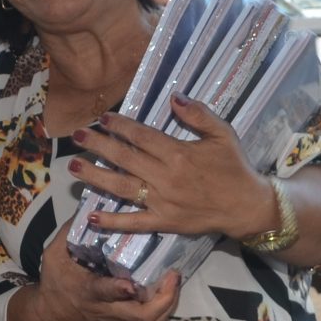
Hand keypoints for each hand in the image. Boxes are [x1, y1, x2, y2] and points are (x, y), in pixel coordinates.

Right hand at [17, 232, 182, 320]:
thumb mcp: (54, 255)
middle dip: (163, 299)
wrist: (51, 316)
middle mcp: (108, 307)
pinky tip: (170, 285)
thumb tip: (89, 207)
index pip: (103, 292)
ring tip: (175, 277)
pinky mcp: (126, 320)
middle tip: (173, 274)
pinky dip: (165, 304)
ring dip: (169, 302)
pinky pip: (151, 318)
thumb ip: (70, 232)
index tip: (131, 284)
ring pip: (151, 320)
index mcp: (88, 291)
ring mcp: (120, 317)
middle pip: (142, 316)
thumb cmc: (54, 283)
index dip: (118, 290)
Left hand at [74, 100, 278, 244]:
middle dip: (98, 146)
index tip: (103, 118)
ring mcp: (162, 202)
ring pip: (121, 188)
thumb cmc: (234, 167)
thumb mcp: (223, 134)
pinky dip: (112, 221)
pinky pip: (134, 222)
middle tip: (77, 136)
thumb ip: (198, 114)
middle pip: (124, 159)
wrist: (246, 206)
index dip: (120, 126)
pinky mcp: (163, 222)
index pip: (141, 137)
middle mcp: (165, 177)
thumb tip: (173, 98)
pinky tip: (92, 216)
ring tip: (74, 167)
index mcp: (178, 154)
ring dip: (95, 177)